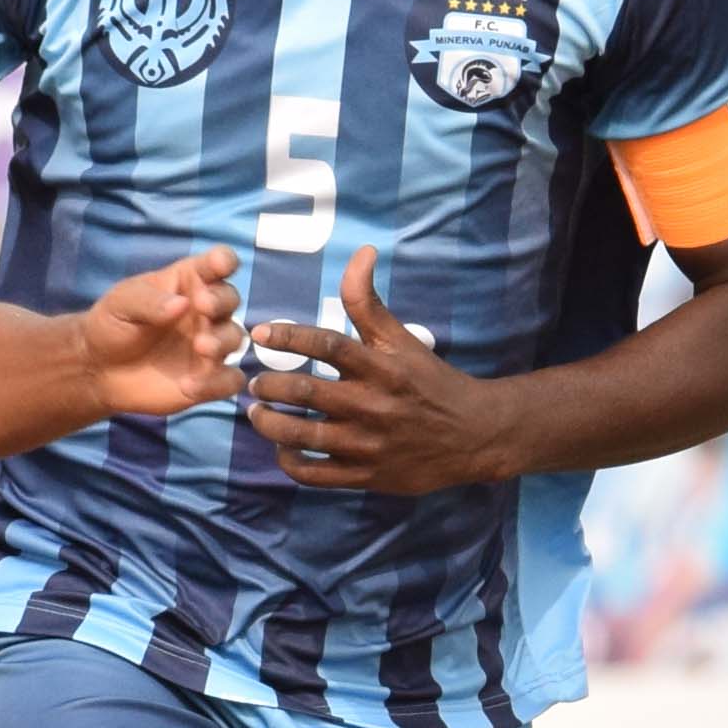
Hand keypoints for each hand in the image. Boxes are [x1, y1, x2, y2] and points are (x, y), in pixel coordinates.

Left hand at [82, 248, 245, 417]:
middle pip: (230, 298)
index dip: (224, 260)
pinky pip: (229, 380)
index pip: (218, 263)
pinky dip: (218, 383)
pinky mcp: (209, 378)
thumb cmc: (112, 324)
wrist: (98, 370)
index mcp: (190, 281)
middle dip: (221, 300)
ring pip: (235, 338)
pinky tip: (188, 386)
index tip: (220, 264)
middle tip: (202, 306)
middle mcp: (206, 311)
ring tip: (200, 347)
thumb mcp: (122, 304)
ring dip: (222, 340)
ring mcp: (210, 345)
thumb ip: (149, 301)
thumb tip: (182, 304)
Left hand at [242, 249, 504, 494]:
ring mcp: (368, 443)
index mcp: (381, 367)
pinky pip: (315, 474)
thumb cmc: (430, 381)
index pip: (328, 344)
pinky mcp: (366, 475)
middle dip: (270, 386)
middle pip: (307, 392)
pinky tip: (281, 449)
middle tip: (253, 383)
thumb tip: (361, 251)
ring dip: (270, 424)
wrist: (474, 435)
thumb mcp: (402, 339)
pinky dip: (290, 461)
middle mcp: (373, 404)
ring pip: (304, 435)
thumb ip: (369, 301)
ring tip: (256, 413)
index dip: (290, 336)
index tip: (260, 332)